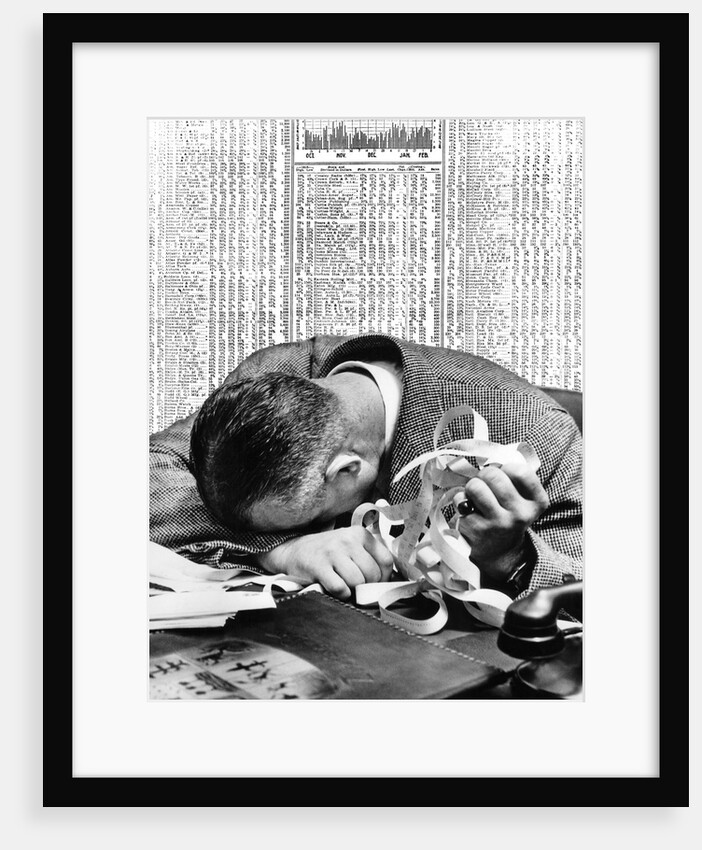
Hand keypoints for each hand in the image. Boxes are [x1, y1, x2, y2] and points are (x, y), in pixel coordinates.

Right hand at [257, 526, 393, 599]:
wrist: (294, 550)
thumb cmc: (329, 552)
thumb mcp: (351, 546)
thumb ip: (371, 557)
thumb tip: (393, 581)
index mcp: (360, 534)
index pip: (386, 561)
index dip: (384, 578)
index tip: (376, 583)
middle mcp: (348, 540)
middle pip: (372, 574)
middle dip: (367, 586)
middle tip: (357, 586)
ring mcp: (333, 552)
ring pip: (357, 582)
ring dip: (353, 590)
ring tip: (345, 586)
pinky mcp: (319, 566)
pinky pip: (340, 588)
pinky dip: (340, 594)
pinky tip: (335, 589)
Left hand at [456, 462, 548, 582]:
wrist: (501, 552)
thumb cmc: (508, 516)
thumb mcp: (523, 499)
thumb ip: (514, 478)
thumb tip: (491, 460)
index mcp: (537, 503)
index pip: (520, 471)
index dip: (507, 469)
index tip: (505, 477)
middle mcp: (521, 514)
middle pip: (494, 475)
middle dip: (485, 475)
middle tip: (486, 485)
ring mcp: (499, 523)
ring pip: (476, 486)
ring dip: (472, 487)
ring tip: (476, 496)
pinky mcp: (478, 530)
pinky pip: (461, 501)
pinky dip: (461, 501)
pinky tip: (469, 510)